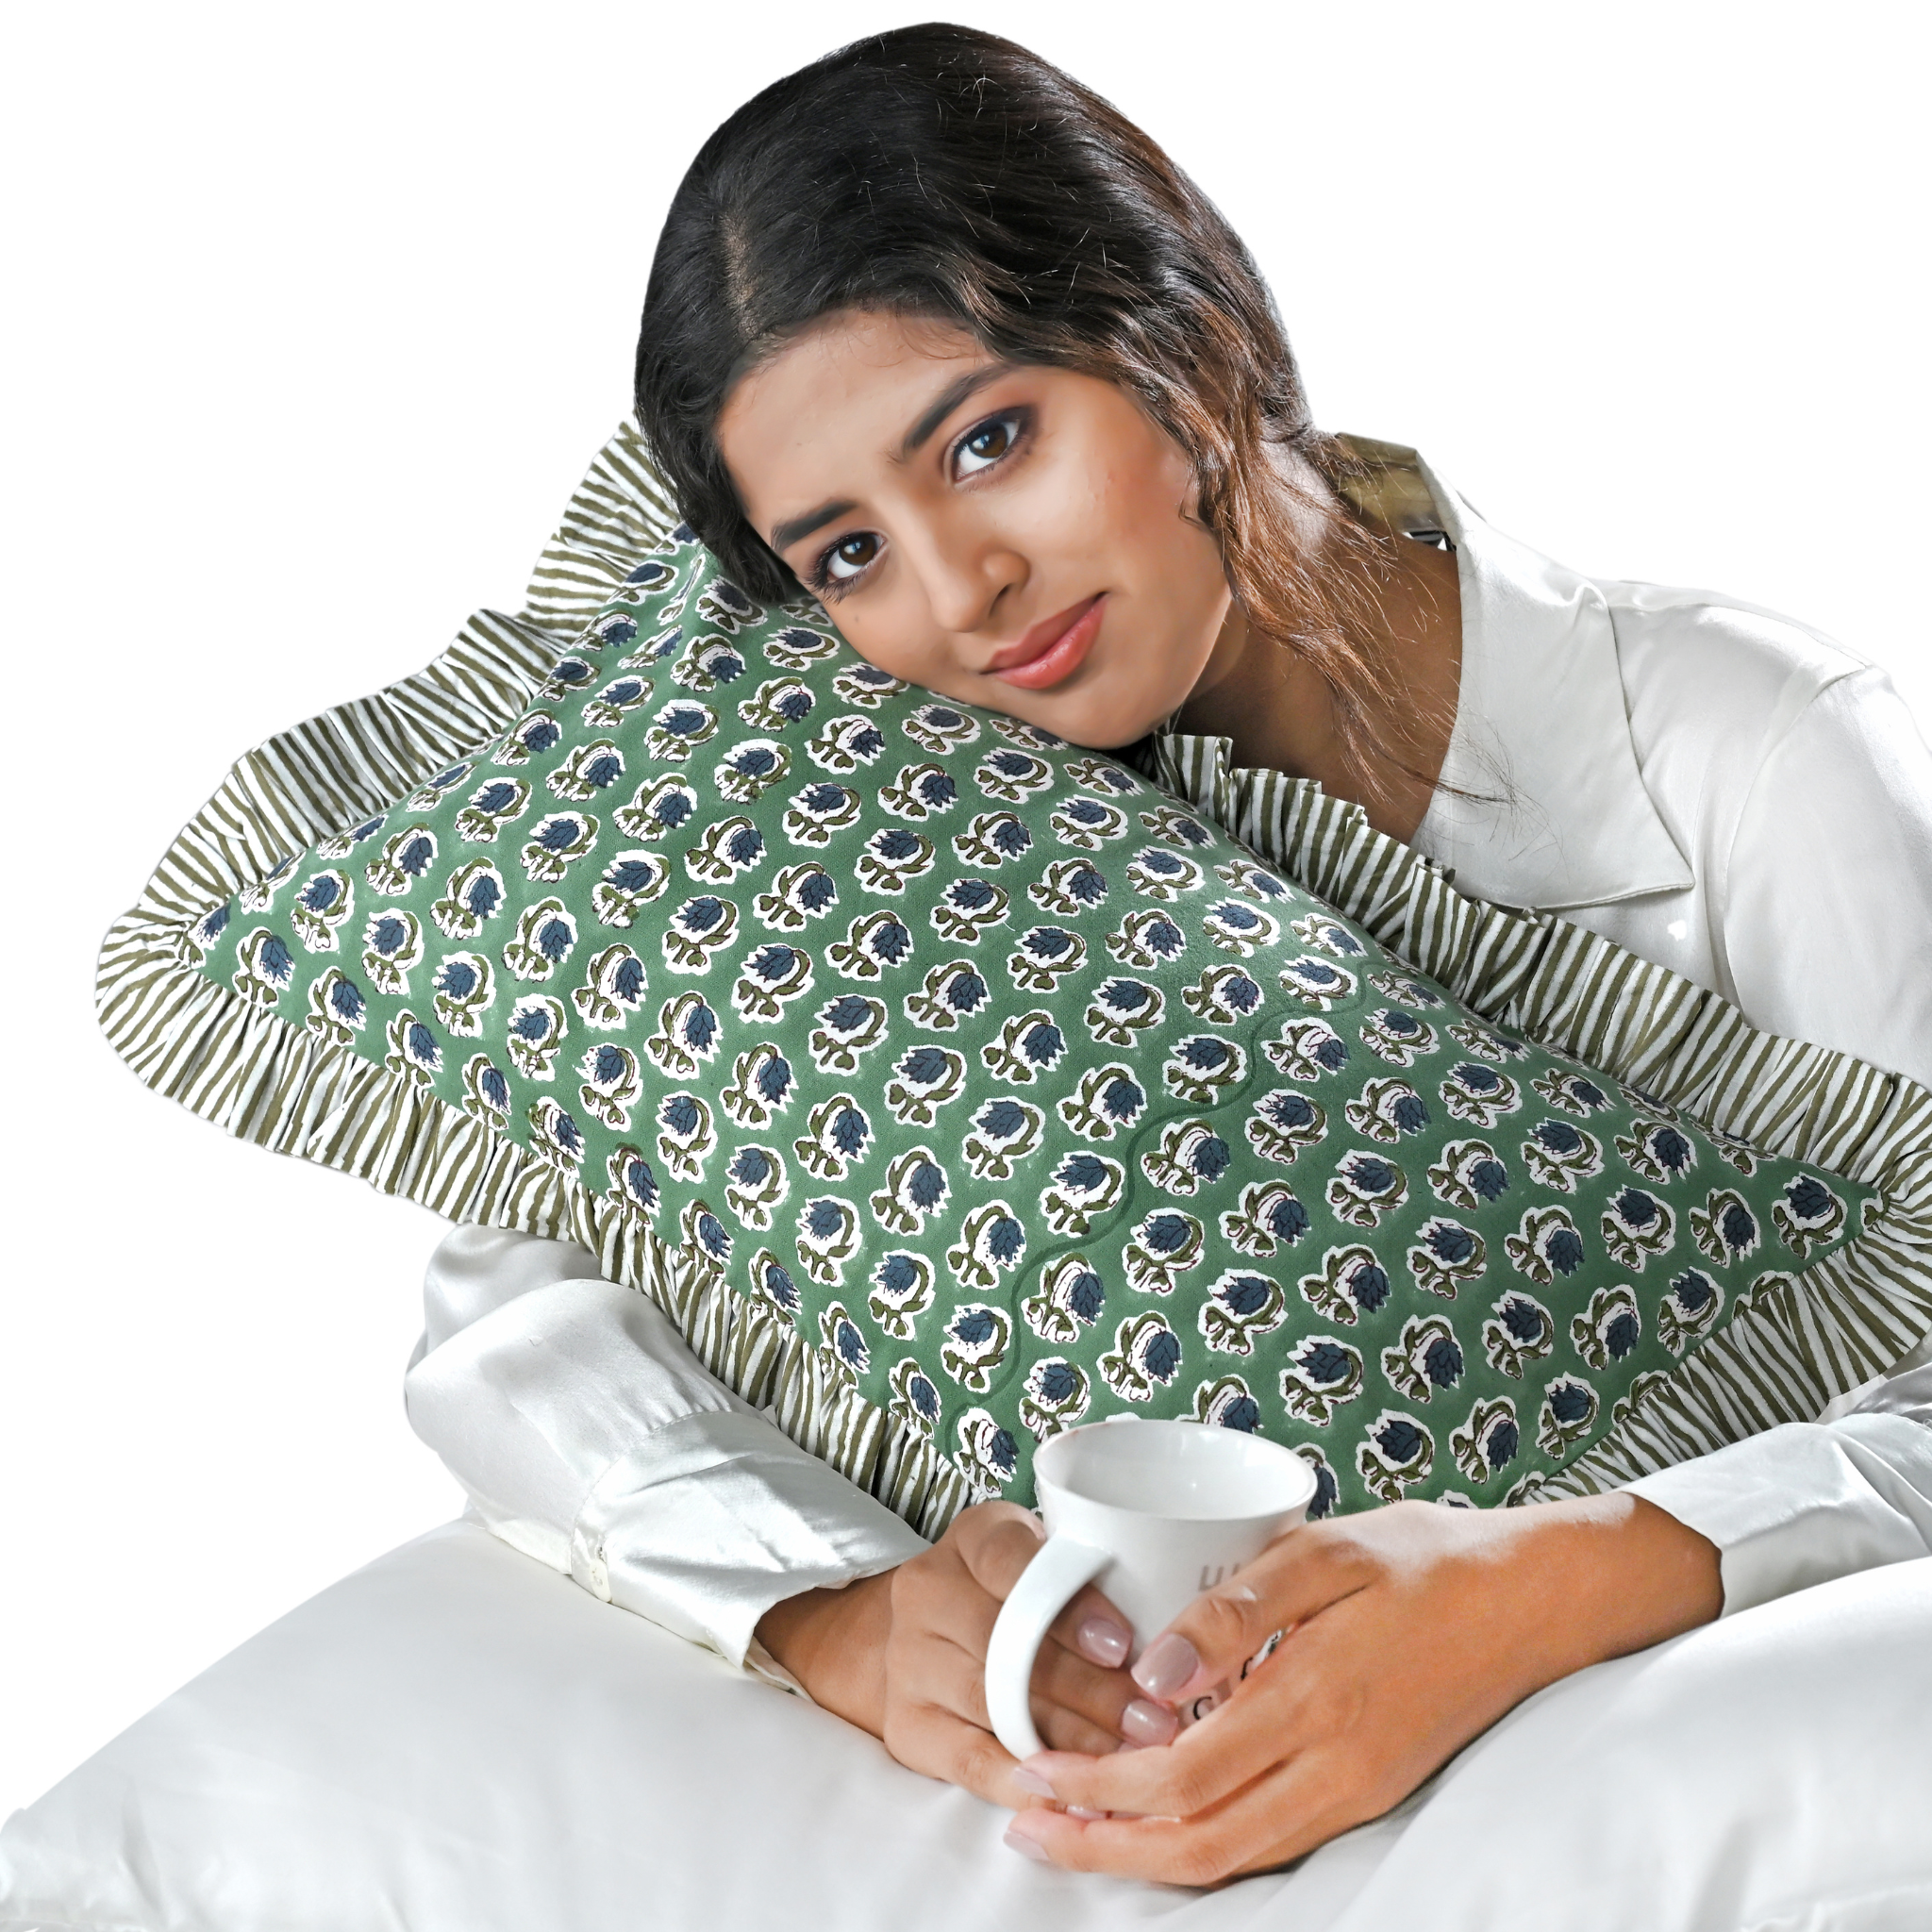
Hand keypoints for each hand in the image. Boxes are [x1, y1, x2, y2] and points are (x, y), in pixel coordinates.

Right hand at [756, 1500, 1177, 1807]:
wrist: (927, 1637)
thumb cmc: (1019, 1596)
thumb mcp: (1051, 1563)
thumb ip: (1097, 1582)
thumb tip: (1180, 1638)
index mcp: (974, 1537)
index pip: (1014, 1560)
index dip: (1070, 1606)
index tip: (1123, 1646)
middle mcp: (929, 1591)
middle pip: (1008, 1644)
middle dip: (1090, 1691)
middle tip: (1153, 1722)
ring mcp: (909, 1659)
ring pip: (994, 1705)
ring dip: (1071, 1741)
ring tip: (1131, 1761)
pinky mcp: (907, 1724)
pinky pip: (971, 1762)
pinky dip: (1028, 1783)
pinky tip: (1078, 1797)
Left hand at [1002, 1493, 1721, 1884]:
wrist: (1533, 1599)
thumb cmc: (1424, 1559)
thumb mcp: (1323, 1553)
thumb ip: (1234, 1614)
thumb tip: (1151, 1678)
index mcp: (1315, 1704)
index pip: (1182, 1777)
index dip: (1098, 1786)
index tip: (1031, 1769)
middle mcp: (1335, 1771)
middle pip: (1197, 1845)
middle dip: (1102, 1847)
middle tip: (1024, 1828)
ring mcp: (1356, 1793)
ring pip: (1232, 1856)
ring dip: (1143, 1855)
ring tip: (1071, 1832)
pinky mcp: (1367, 1792)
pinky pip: (1268, 1839)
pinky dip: (1199, 1838)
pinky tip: (1156, 1812)